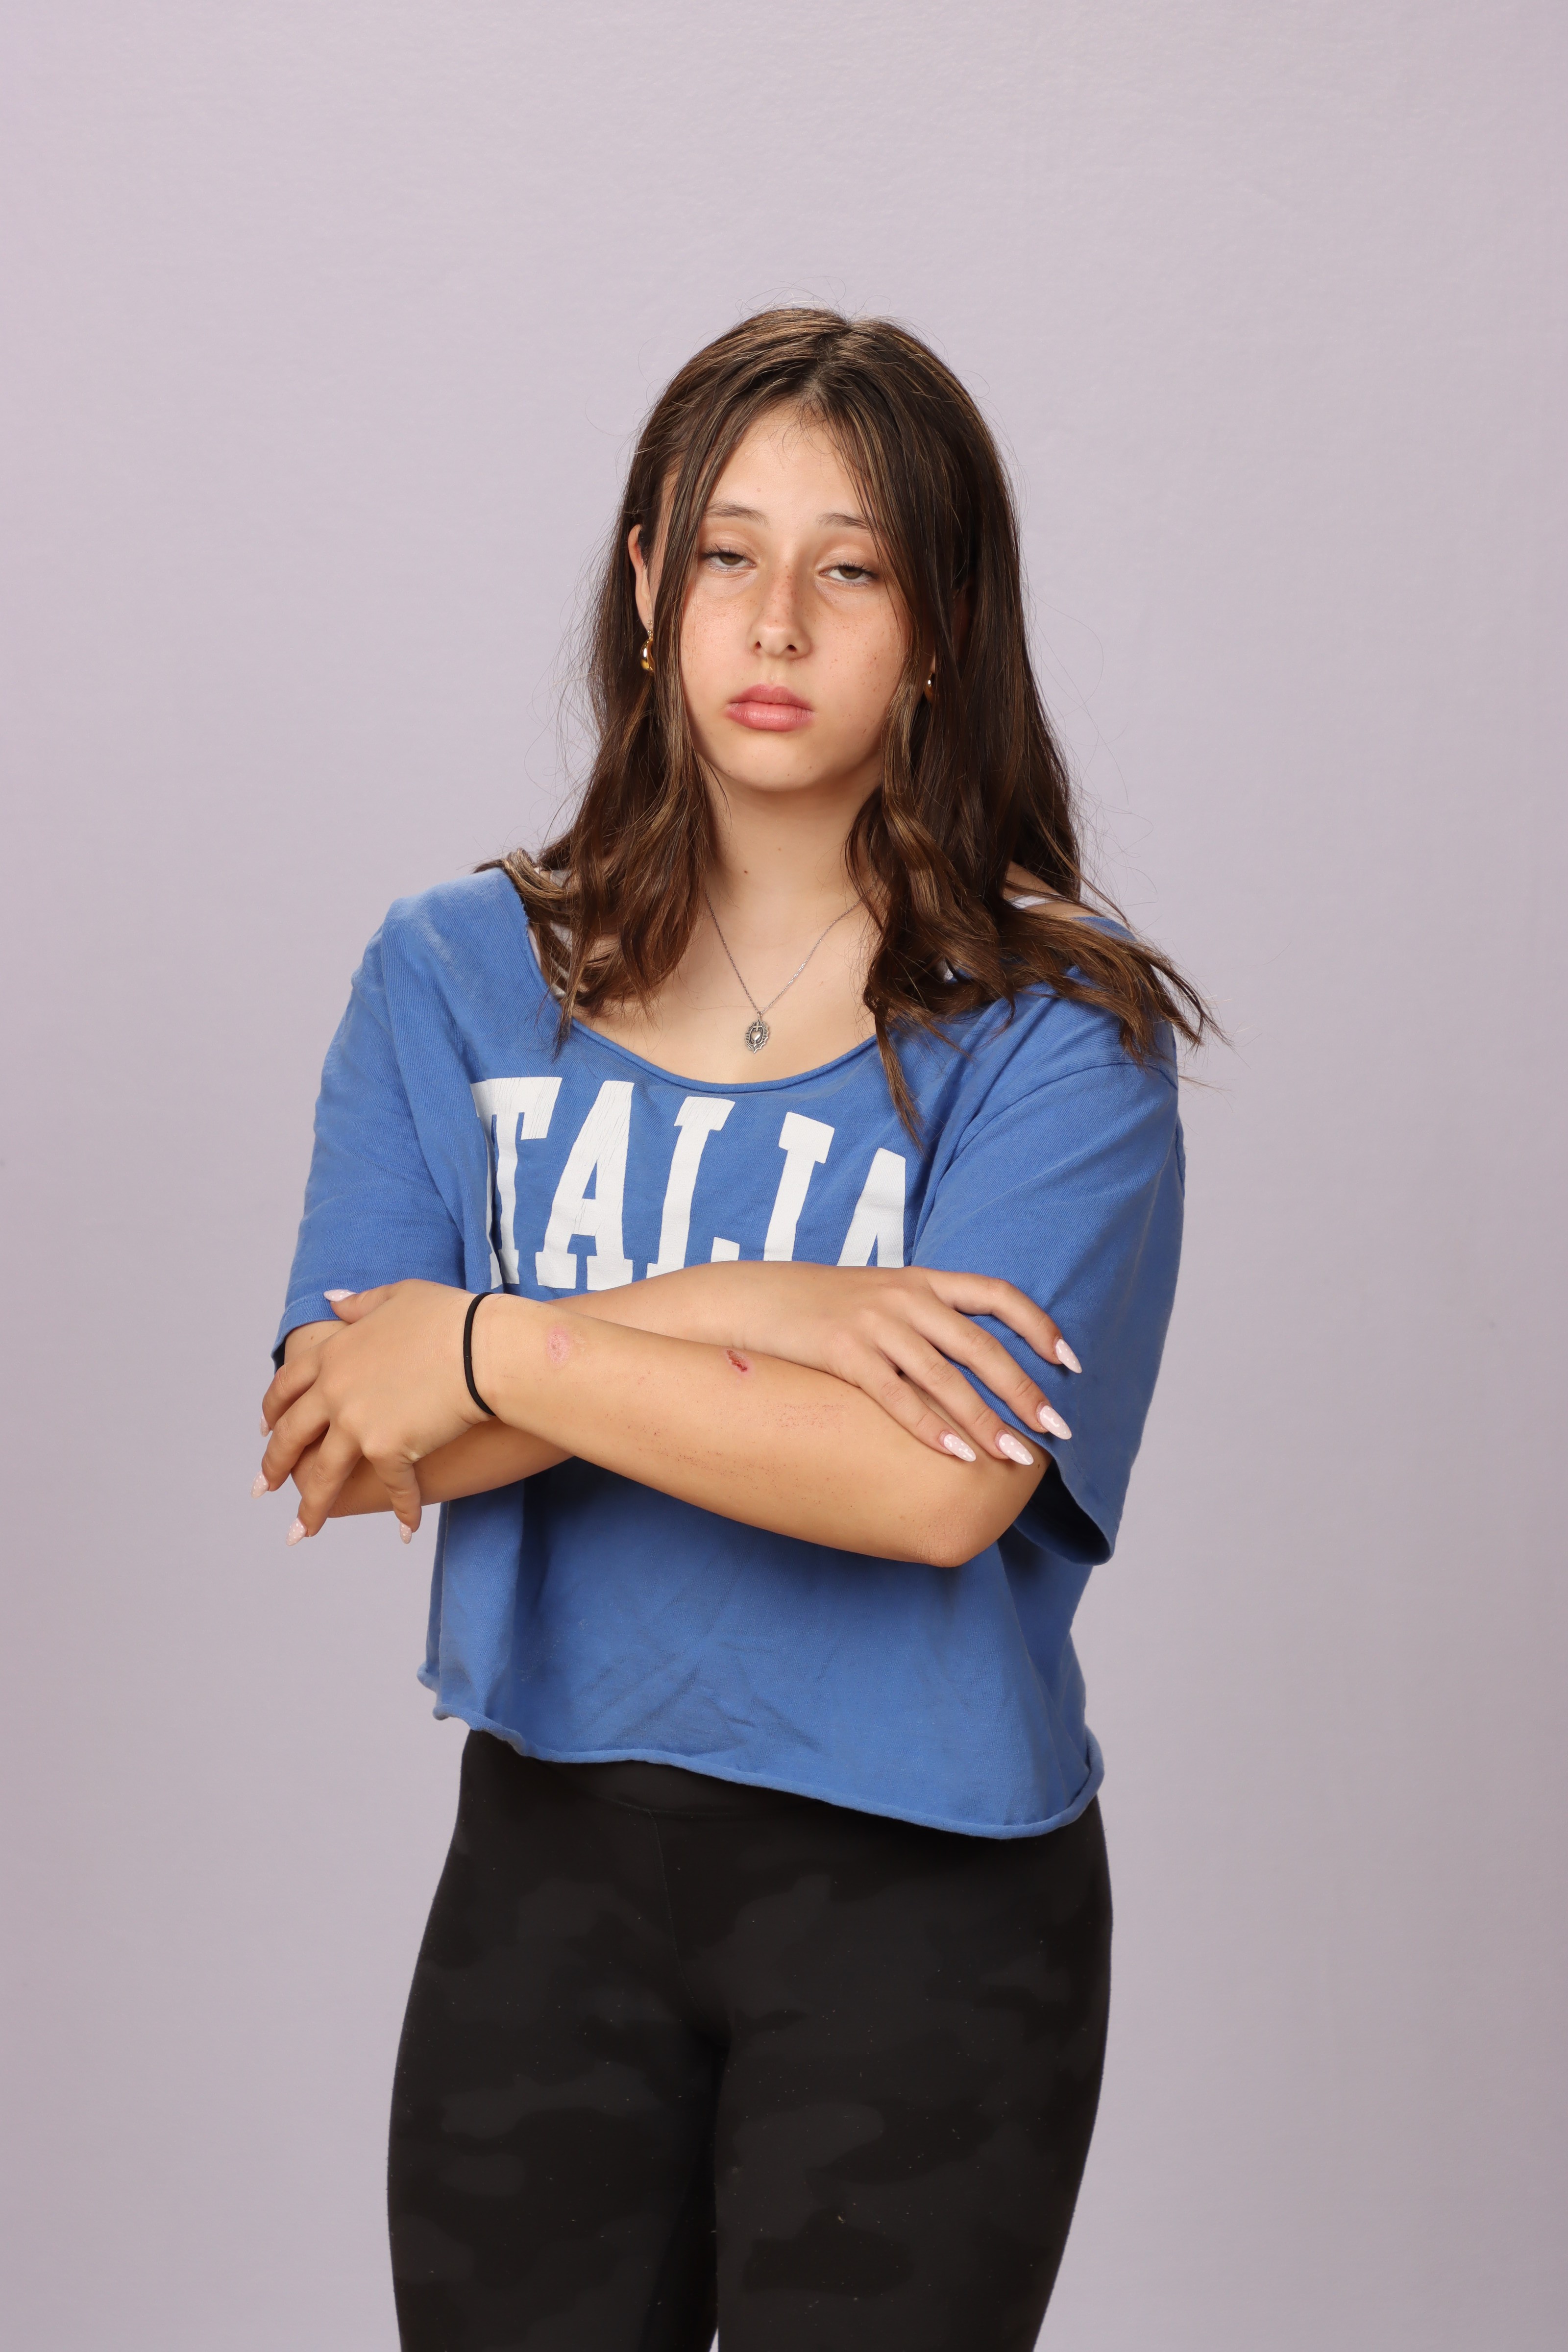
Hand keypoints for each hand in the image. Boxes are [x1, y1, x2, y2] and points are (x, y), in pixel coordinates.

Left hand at [256, 1281, 487, 1541]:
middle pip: (291, 1436)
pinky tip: (407, 1529)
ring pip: (323, 1475)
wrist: (483, 1348)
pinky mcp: (388, 1450)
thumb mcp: (398, 1296)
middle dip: (273, 1466)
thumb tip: (333, 1301)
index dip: (272, 1410)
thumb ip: (360, 1303)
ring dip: (311, 1509)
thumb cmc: (450, 1317)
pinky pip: (392, 1489)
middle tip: (264, 1488)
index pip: (287, 1386)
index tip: (264, 1429)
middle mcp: (334, 1391)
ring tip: (301, 1533)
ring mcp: (357, 1423)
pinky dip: (402, 1510)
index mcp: (333, 1353)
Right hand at [669, 1261, 1077, 1466]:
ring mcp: (873, 1323)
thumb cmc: (817, 1308)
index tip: (1069, 1362)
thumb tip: (970, 1361)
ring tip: (1016, 1456)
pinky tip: (957, 1456)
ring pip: (946, 1378)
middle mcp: (904, 1296)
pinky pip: (897, 1397)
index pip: (997, 1294)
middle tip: (1057, 1429)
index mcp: (920, 1279)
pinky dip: (931, 1429)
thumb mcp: (877, 1297)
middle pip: (981, 1346)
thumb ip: (923, 1317)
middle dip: (1025, 1390)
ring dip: (986, 1421)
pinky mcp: (842, 1353)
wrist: (746, 1301)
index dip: (1038, 1326)